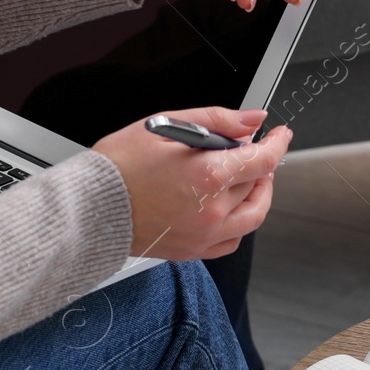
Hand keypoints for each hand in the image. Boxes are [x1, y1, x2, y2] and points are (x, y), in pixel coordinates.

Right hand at [92, 107, 292, 258]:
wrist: (89, 207)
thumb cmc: (118, 166)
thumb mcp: (165, 125)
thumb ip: (217, 120)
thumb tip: (252, 120)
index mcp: (207, 175)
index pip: (263, 159)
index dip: (278, 143)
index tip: (280, 134)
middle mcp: (211, 210)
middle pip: (257, 185)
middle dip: (261, 164)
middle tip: (252, 150)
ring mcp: (204, 234)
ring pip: (252, 216)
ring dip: (257, 194)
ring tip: (246, 177)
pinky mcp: (192, 250)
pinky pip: (232, 240)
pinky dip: (240, 222)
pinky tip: (228, 206)